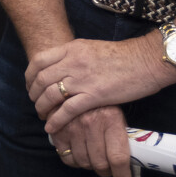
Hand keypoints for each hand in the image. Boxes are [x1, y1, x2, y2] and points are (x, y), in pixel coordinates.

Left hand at [26, 36, 175, 134]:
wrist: (146, 60)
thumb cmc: (123, 55)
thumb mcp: (91, 48)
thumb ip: (74, 56)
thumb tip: (62, 66)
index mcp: (71, 48)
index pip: (39, 60)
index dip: (30, 75)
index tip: (31, 85)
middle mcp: (73, 62)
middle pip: (41, 79)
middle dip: (34, 94)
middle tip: (35, 103)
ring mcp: (82, 79)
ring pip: (50, 95)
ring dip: (42, 108)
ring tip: (43, 116)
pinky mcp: (94, 96)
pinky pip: (67, 110)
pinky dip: (56, 120)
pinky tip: (52, 128)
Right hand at [50, 104, 133, 176]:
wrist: (75, 85)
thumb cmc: (101, 103)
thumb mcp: (116, 112)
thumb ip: (120, 135)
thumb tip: (134, 160)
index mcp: (111, 119)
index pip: (118, 158)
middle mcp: (91, 123)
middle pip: (100, 164)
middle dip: (106, 172)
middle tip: (108, 170)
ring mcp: (72, 127)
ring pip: (84, 163)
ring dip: (90, 166)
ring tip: (94, 159)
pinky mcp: (58, 130)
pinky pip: (67, 158)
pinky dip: (74, 161)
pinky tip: (80, 154)